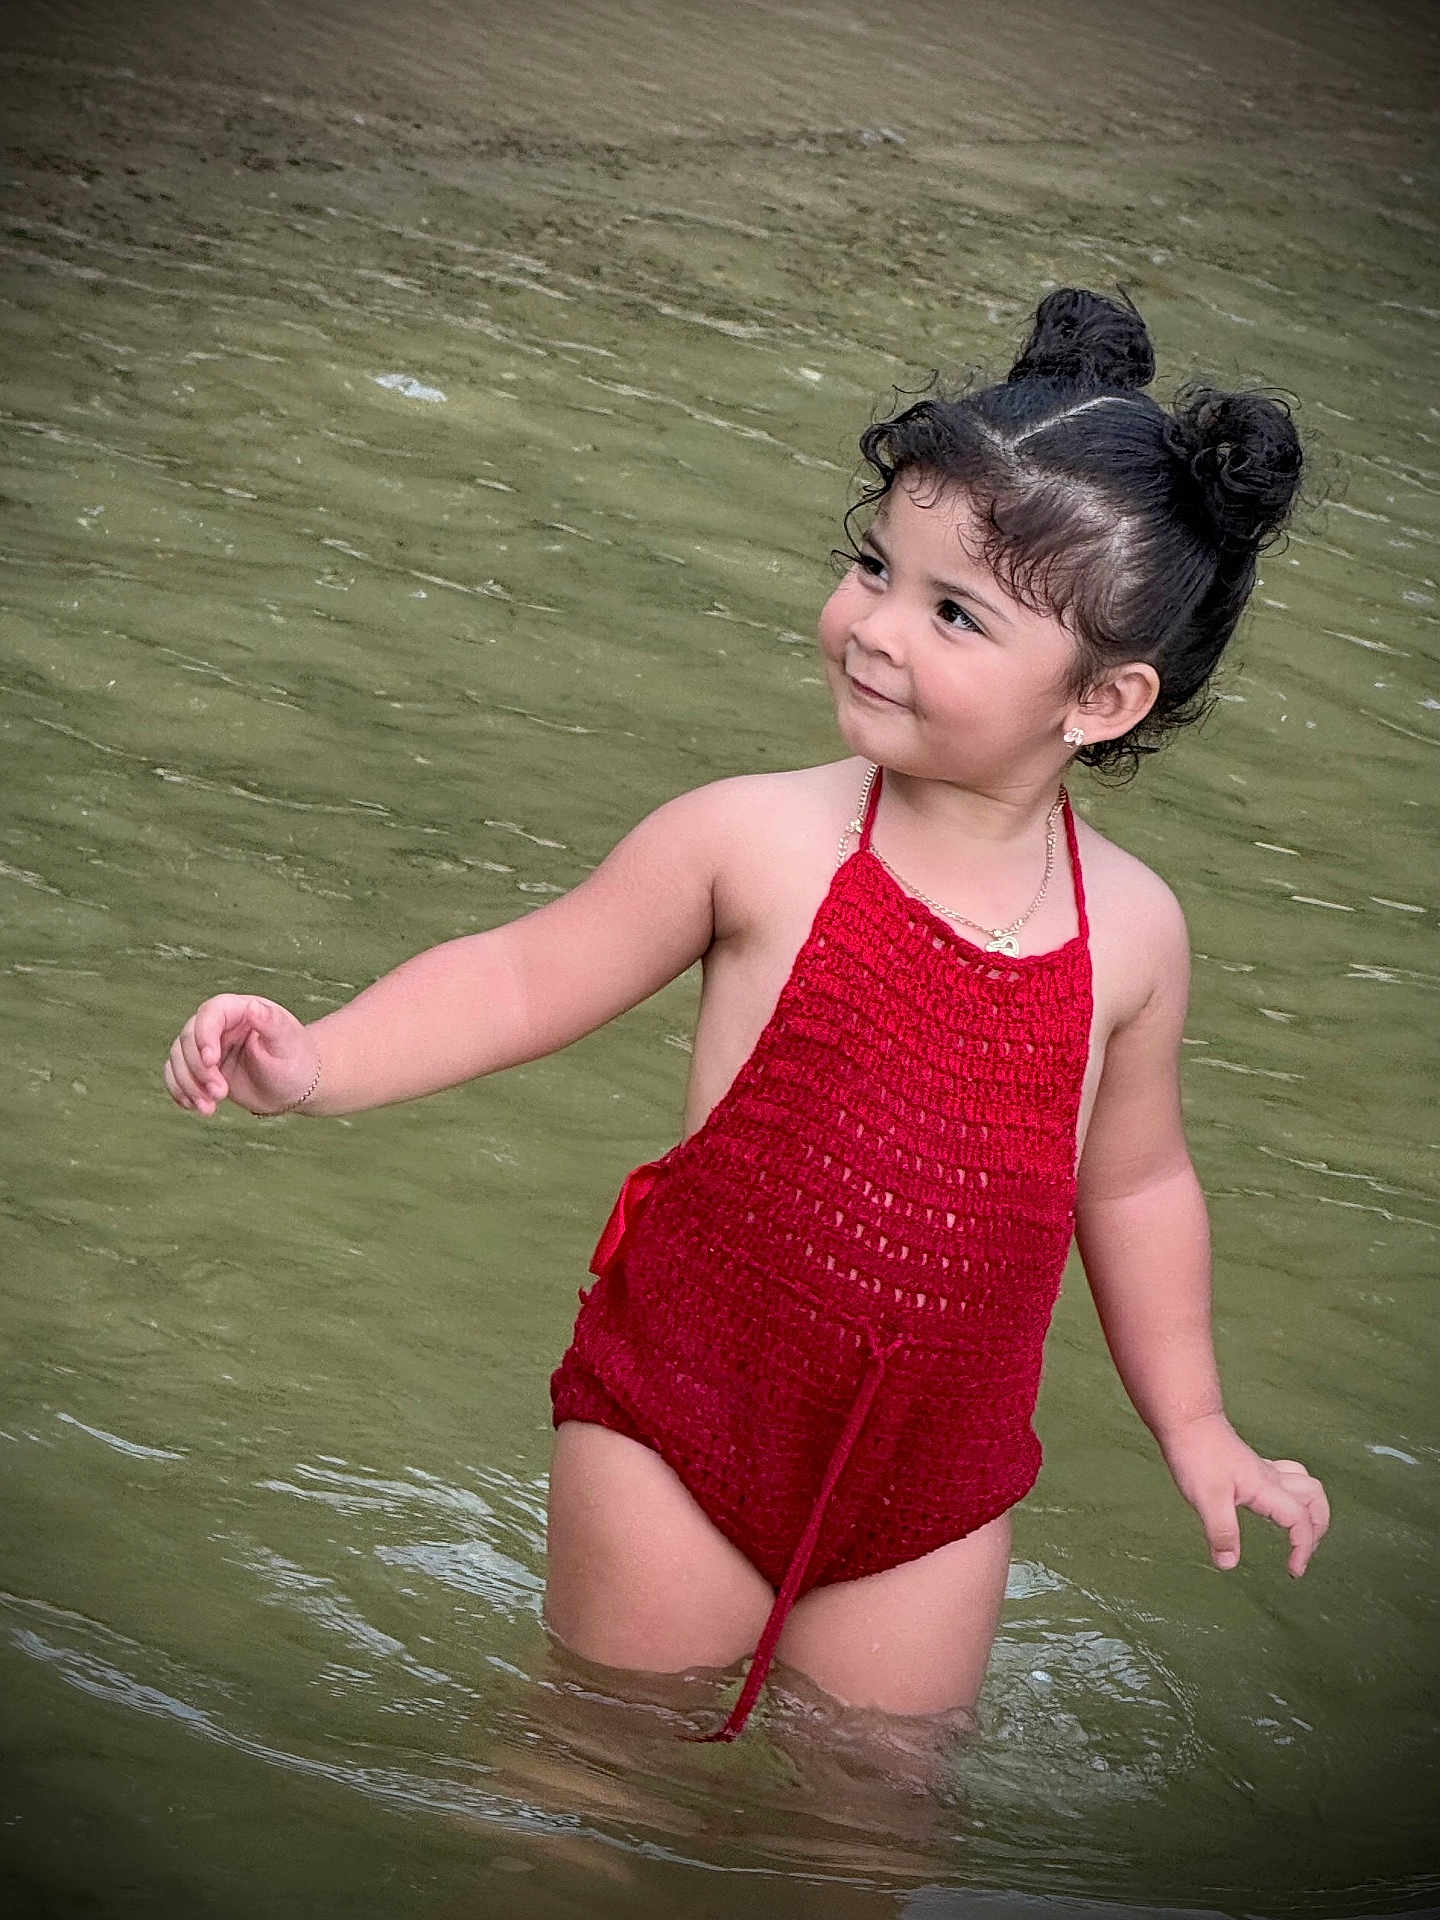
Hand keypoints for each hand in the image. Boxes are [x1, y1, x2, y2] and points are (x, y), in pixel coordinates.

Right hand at [163, 994, 318, 1116]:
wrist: (296, 1087)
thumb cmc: (297, 1061)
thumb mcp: (287, 1043)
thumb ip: (270, 1022)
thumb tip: (252, 1006)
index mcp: (240, 1010)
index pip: (210, 1013)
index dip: (204, 1035)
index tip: (212, 1061)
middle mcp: (220, 1026)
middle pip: (188, 1038)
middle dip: (198, 1069)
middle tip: (220, 1093)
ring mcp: (208, 1047)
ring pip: (178, 1058)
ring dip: (188, 1084)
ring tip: (209, 1107)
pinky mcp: (202, 1068)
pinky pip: (176, 1075)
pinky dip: (180, 1091)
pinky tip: (193, 1106)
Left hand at [1160, 1412, 1329, 1577]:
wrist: (1187, 1420)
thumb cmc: (1196, 1454)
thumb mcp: (1205, 1498)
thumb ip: (1221, 1532)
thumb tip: (1229, 1564)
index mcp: (1266, 1488)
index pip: (1300, 1520)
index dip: (1304, 1548)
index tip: (1294, 1570)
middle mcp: (1270, 1477)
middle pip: (1315, 1499)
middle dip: (1318, 1528)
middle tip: (1304, 1553)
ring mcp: (1263, 1469)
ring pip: (1306, 1484)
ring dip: (1311, 1509)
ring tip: (1301, 1532)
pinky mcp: (1252, 1465)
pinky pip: (1288, 1478)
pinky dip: (1294, 1495)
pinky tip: (1276, 1507)